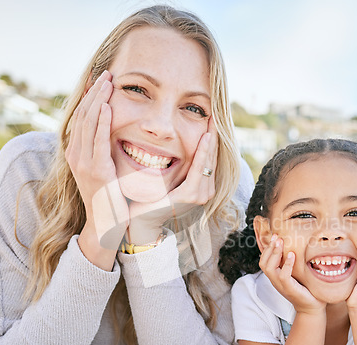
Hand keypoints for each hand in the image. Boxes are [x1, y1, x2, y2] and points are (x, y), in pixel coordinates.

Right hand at [65, 70, 128, 250]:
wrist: (106, 224)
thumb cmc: (109, 198)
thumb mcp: (103, 170)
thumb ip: (103, 151)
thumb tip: (111, 134)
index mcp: (77, 154)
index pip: (82, 118)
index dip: (90, 97)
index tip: (100, 80)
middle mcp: (76, 155)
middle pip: (83, 115)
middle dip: (95, 92)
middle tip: (107, 73)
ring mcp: (84, 162)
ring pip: (89, 123)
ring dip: (99, 99)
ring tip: (108, 81)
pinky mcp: (96, 170)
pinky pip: (98, 141)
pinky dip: (102, 122)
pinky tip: (107, 106)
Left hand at [126, 117, 217, 243]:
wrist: (141, 220)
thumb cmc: (150, 198)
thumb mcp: (167, 177)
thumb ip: (176, 164)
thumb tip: (175, 142)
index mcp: (201, 186)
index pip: (209, 157)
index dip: (211, 137)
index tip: (211, 117)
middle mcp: (205, 190)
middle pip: (212, 156)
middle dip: (214, 134)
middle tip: (215, 111)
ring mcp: (201, 194)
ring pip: (208, 160)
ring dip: (211, 138)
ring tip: (213, 118)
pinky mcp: (191, 195)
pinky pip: (198, 168)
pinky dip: (202, 152)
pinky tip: (204, 137)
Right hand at [260, 235, 325, 314]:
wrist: (312, 308)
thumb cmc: (307, 290)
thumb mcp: (297, 274)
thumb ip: (293, 263)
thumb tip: (297, 246)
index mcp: (275, 276)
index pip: (264, 261)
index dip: (267, 249)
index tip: (274, 237)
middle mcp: (275, 280)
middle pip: (263, 263)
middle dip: (269, 248)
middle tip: (276, 237)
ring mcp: (281, 285)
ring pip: (269, 268)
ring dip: (274, 254)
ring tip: (280, 243)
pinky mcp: (289, 288)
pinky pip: (283, 275)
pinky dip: (286, 264)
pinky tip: (292, 255)